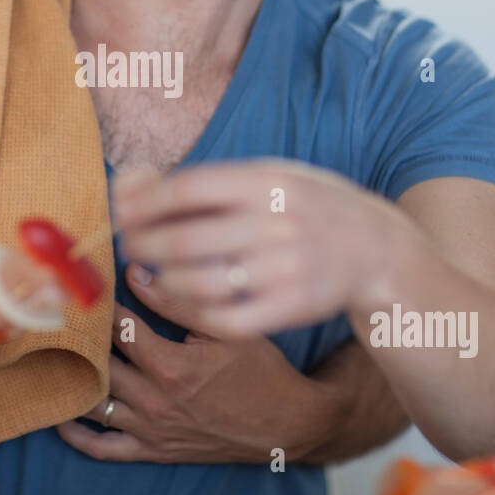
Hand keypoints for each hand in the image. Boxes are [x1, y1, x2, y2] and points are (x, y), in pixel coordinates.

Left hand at [56, 265, 340, 463]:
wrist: (286, 424)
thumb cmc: (261, 371)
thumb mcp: (225, 328)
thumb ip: (177, 301)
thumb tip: (136, 273)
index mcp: (172, 366)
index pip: (119, 328)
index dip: (101, 305)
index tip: (88, 286)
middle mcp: (155, 400)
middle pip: (98, 364)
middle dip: (80, 338)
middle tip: (64, 315)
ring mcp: (151, 429)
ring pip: (93, 405)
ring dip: (71, 381)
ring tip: (56, 356)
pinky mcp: (153, 450)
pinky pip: (103, 448)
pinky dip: (77, 434)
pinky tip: (61, 414)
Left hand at [112, 160, 420, 337]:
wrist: (375, 248)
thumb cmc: (303, 206)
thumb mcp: (270, 175)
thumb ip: (210, 180)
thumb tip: (135, 183)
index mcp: (269, 182)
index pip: (190, 188)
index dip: (146, 202)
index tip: (119, 211)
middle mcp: (278, 223)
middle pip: (188, 239)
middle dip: (144, 244)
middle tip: (127, 246)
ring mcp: (287, 269)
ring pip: (201, 283)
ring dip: (164, 281)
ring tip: (152, 274)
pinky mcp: (291, 308)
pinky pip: (226, 319)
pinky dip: (194, 313)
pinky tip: (181, 301)